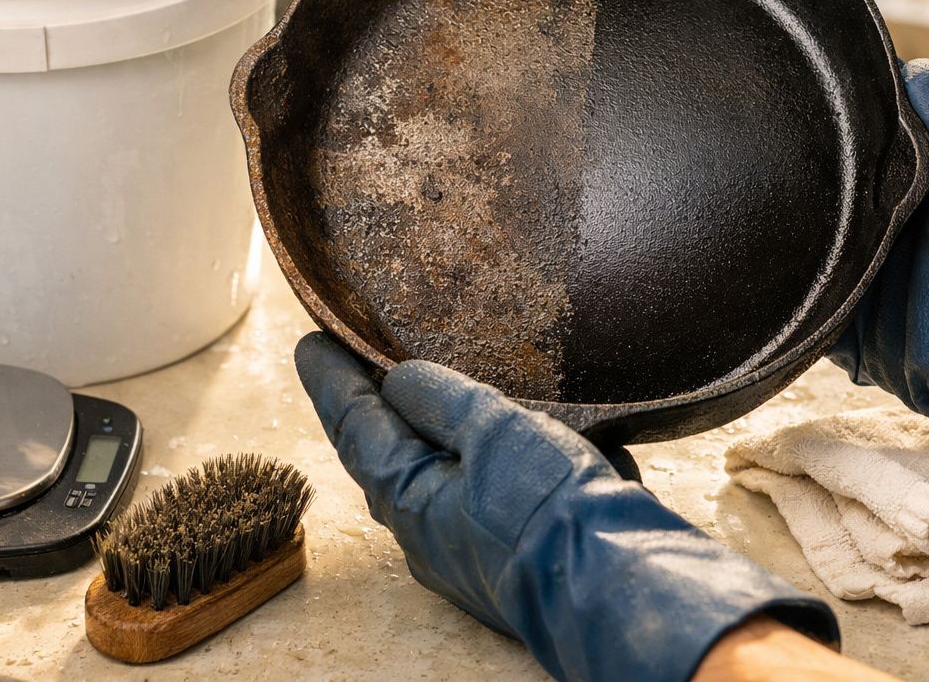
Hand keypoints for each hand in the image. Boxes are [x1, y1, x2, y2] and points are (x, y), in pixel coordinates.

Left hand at [296, 334, 838, 681]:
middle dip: (371, 408)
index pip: (355, 428)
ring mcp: (471, 547)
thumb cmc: (551, 511)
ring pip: (437, 475)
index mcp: (410, 501)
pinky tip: (498, 432)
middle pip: (387, 456)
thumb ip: (443, 400)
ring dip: (428, 431)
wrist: (618, 583)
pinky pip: (482, 490)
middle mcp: (430, 533)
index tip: (310, 345)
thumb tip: (400, 381)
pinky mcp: (515, 549)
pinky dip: (478, 453)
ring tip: (422, 390)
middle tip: (354, 362)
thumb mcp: (492, 433)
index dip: (331, 381)